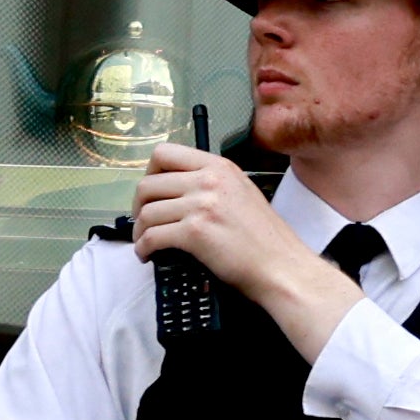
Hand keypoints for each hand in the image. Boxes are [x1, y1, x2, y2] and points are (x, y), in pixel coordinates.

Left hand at [127, 145, 346, 337]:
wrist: (281, 265)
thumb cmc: (264, 237)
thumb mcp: (242, 192)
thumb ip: (211, 183)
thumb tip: (176, 188)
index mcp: (219, 167)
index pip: (165, 154)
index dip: (149, 173)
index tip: (150, 192)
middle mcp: (209, 181)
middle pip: (148, 184)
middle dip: (138, 206)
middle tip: (143, 221)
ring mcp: (201, 205)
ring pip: (147, 212)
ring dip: (138, 231)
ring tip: (145, 242)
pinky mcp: (194, 232)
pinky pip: (151, 237)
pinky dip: (143, 248)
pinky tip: (148, 254)